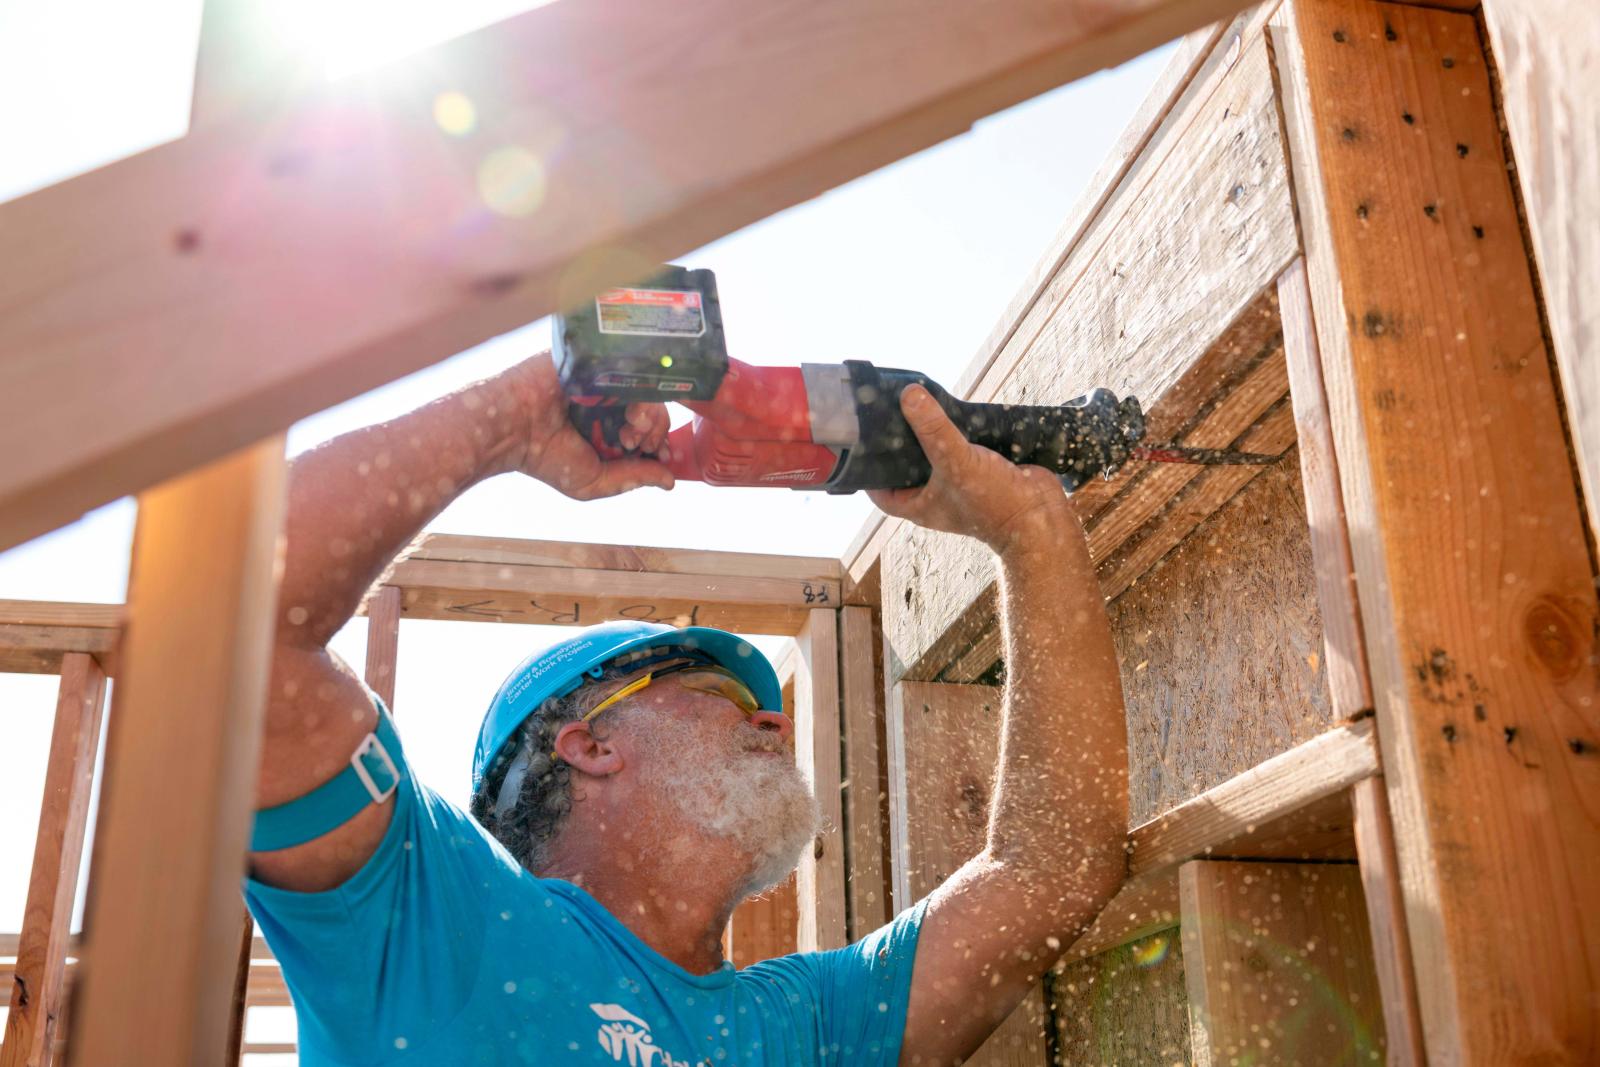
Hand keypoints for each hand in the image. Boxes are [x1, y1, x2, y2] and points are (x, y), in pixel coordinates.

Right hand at [502, 354, 674, 499]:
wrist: (511, 428)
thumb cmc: (546, 457)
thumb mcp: (595, 481)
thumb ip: (634, 478)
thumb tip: (670, 482)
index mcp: (609, 423)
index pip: (651, 426)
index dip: (662, 441)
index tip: (662, 455)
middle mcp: (610, 397)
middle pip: (656, 405)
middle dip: (656, 430)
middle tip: (636, 443)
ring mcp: (605, 375)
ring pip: (649, 387)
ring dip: (650, 414)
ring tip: (630, 429)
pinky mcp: (597, 356)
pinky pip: (634, 365)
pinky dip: (641, 390)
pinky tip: (628, 411)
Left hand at [867, 385, 1071, 554]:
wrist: (1041, 515)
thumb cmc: (994, 504)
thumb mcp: (955, 461)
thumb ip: (933, 429)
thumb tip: (909, 396)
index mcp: (921, 505)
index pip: (883, 494)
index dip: (870, 476)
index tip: (863, 450)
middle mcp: (938, 496)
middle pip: (910, 469)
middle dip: (903, 446)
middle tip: (892, 417)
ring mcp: (962, 484)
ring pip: (940, 456)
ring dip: (934, 435)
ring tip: (922, 408)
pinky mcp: (984, 471)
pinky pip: (966, 450)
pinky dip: (963, 433)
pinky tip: (959, 413)